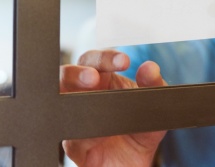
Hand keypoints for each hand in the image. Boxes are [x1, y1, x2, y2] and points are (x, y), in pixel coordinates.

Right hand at [60, 50, 166, 166]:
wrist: (136, 164)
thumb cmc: (140, 130)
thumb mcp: (154, 106)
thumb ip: (154, 85)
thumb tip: (151, 68)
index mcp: (103, 81)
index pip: (96, 61)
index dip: (106, 58)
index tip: (123, 61)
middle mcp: (84, 96)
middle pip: (68, 74)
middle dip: (78, 73)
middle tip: (93, 77)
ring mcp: (75, 120)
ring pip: (60, 100)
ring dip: (71, 95)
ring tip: (90, 94)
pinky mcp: (73, 145)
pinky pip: (71, 136)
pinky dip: (83, 132)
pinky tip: (98, 131)